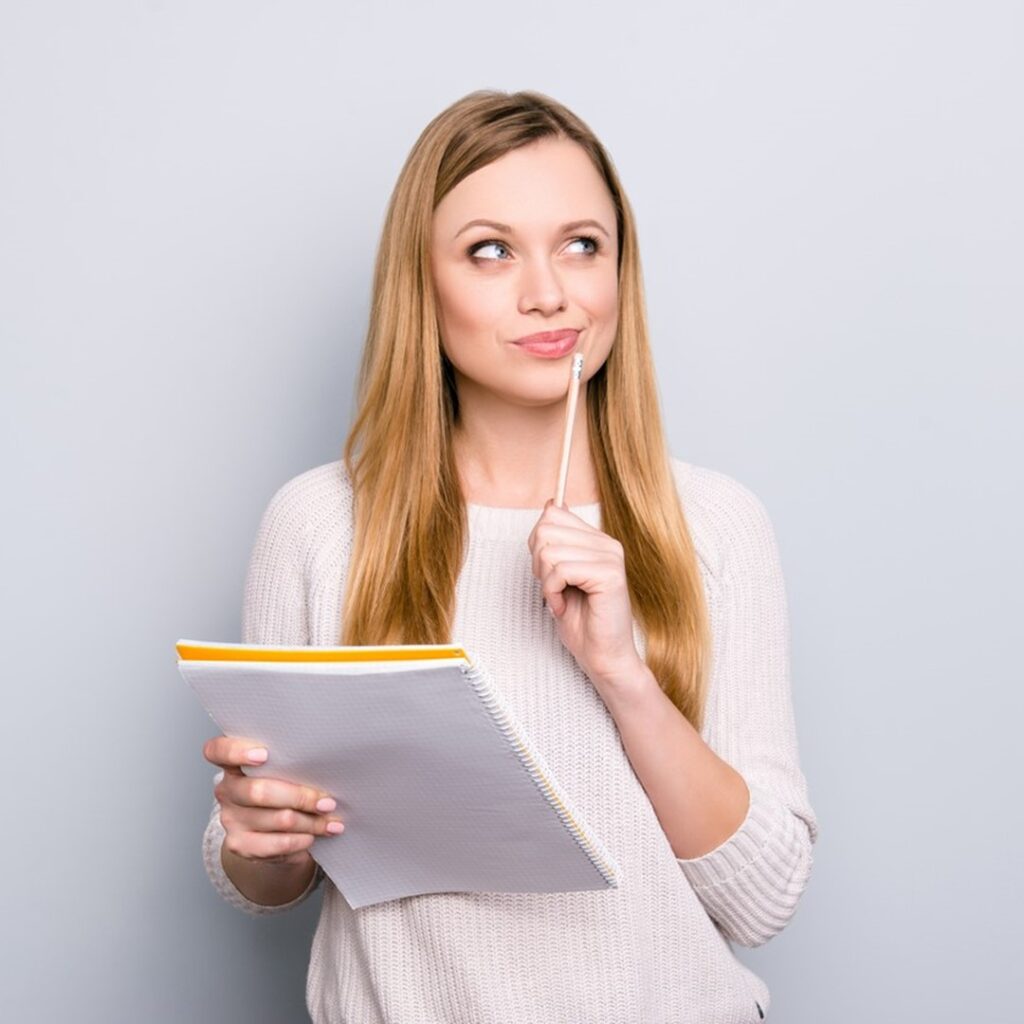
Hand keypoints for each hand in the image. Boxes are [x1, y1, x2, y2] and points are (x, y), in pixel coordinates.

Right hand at [203, 735, 343, 866]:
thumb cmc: (283, 790)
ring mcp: (230, 818)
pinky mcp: (238, 844)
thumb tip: (325, 771)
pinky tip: (313, 837)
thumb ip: (291, 766)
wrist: (271, 834)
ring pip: (276, 819)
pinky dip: (299, 841)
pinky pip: (275, 844)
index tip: (264, 754)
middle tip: (328, 802)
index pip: (218, 750)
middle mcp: (227, 790)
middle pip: (258, 791)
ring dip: (310, 822)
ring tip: (332, 822)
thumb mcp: (283, 772)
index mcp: (233, 764)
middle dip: (300, 797)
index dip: (236, 751)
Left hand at [527, 499, 645, 688]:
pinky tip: (563, 607)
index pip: (552, 513)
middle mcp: (607, 544)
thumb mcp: (559, 575)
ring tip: (559, 599)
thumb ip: (556, 542)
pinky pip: (561, 570)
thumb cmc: (581, 622)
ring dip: (545, 582)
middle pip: (546, 529)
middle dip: (537, 563)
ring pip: (550, 551)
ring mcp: (611, 557)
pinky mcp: (610, 575)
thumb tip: (552, 504)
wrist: (603, 657)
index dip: (537, 543)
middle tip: (552, 588)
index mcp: (597, 540)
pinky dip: (552, 593)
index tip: (547, 571)